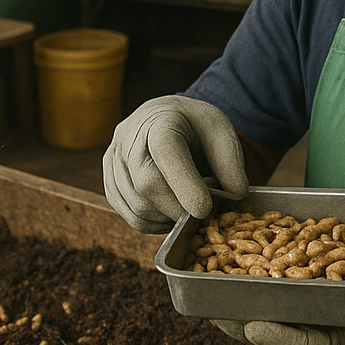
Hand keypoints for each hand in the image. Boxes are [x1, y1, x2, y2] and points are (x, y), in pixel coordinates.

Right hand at [102, 95, 248, 233]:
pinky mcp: (110, 184)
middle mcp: (128, 138)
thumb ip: (231, 163)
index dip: (184, 184)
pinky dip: (157, 225)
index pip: (166, 151)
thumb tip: (234, 196)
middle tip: (205, 213)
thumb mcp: (222, 133)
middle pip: (147, 184)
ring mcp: (114, 161)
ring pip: (138, 207)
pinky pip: (132, 217)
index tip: (205, 209)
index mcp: (160, 120)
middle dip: (179, 208)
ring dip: (169, 219)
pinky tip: (173, 213)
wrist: (168, 119)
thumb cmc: (197, 127)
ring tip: (190, 206)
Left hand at [212, 229, 344, 344]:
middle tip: (213, 312)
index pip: (316, 344)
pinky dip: (270, 276)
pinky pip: (296, 285)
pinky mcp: (332, 286)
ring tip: (214, 289)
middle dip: (251, 323)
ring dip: (252, 301)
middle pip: (290, 330)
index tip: (249, 326)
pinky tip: (243, 259)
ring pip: (287, 309)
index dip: (281, 338)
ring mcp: (336, 308)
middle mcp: (344, 327)